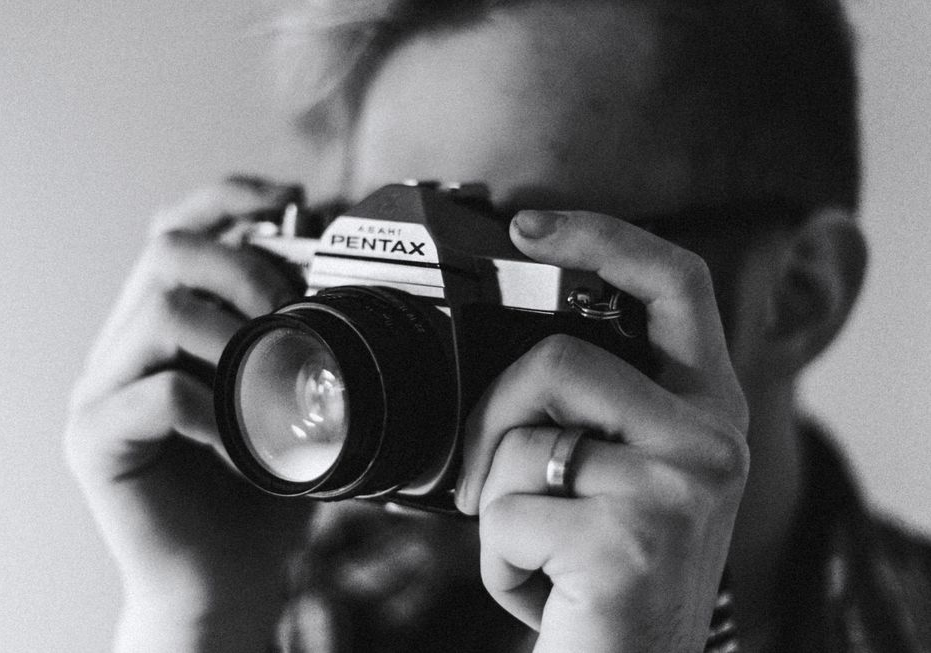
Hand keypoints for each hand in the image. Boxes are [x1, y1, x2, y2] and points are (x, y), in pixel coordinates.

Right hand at [64, 178, 310, 651]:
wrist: (228, 577)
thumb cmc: (264, 485)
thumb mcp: (294, 397)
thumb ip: (299, 336)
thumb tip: (334, 270)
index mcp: (169, 325)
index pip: (179, 229)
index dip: (229, 197)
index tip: (292, 198)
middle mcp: (126, 346)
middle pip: (166, 251)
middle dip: (244, 267)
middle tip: (289, 313)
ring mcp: (102, 390)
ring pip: (160, 311)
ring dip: (234, 336)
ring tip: (270, 381)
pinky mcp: (95, 440)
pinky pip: (156, 395)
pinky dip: (217, 409)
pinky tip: (241, 440)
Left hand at [456, 210, 749, 651]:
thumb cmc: (609, 573)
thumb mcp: (619, 476)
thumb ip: (590, 412)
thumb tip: (506, 364)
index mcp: (706, 409)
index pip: (674, 284)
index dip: (604, 237)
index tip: (527, 225)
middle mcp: (709, 441)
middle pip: (564, 359)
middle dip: (494, 414)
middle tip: (480, 476)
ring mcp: (677, 490)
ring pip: (524, 440)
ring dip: (493, 502)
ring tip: (530, 547)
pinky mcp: (630, 542)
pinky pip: (508, 514)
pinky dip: (495, 560)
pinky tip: (536, 589)